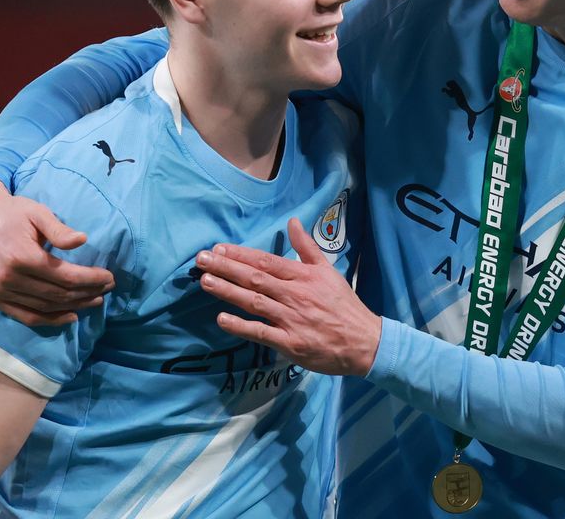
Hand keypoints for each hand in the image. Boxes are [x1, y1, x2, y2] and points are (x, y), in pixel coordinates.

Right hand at [0, 178, 113, 325]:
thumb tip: (83, 240)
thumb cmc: (12, 212)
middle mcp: (8, 278)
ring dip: (74, 306)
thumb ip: (60, 229)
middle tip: (108, 289)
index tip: (109, 277)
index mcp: (22, 256)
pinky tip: (70, 316)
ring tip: (95, 300)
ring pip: (45, 307)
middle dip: (88, 293)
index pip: (66, 277)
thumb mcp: (38, 212)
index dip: (91, 279)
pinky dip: (50, 319)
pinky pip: (25, 316)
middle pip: (58, 294)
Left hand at [196, 218, 381, 375]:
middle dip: (226, 268)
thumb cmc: (342, 304)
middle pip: (255, 278)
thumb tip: (292, 222)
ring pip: (255, 302)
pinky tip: (222, 319)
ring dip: (228, 291)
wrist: (363, 341)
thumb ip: (307, 246)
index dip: (240, 254)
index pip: (266, 261)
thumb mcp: (327, 270)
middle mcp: (295, 294)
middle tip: (200, 260)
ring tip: (205, 282)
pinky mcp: (291, 343)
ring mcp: (291, 319)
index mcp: (303, 276)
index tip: (218, 249)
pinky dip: (241, 326)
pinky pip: (262, 332)